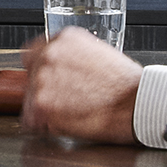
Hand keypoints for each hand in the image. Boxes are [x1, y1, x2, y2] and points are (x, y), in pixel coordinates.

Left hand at [17, 29, 144, 143]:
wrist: (136, 104)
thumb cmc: (126, 85)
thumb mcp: (99, 54)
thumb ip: (73, 57)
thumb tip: (62, 70)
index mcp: (63, 39)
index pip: (34, 54)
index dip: (44, 72)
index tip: (54, 83)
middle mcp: (49, 54)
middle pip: (30, 77)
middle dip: (45, 91)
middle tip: (70, 102)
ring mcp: (42, 79)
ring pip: (30, 100)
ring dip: (46, 110)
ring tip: (74, 113)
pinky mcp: (41, 104)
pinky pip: (31, 122)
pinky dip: (45, 127)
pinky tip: (68, 123)